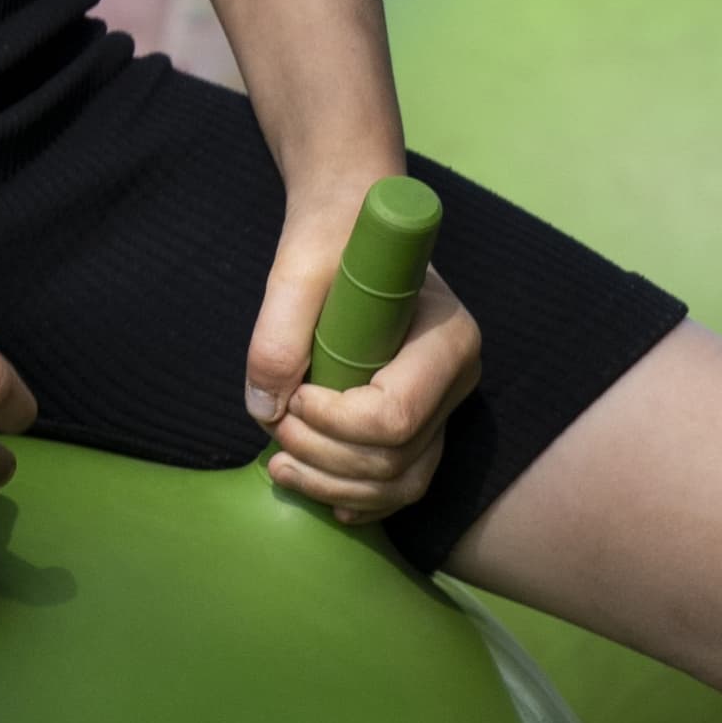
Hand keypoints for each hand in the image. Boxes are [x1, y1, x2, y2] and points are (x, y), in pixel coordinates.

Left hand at [241, 167, 482, 524]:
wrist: (349, 225)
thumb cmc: (331, 236)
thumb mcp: (297, 270)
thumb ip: (277, 336)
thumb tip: (265, 413)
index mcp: (447, 336)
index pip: (396, 415)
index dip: (336, 423)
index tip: (294, 398)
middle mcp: (456, 377)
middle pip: (398, 457)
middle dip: (327, 458)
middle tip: (275, 427)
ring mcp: (443, 404)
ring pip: (402, 481)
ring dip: (336, 486)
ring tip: (281, 467)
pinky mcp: (423, 422)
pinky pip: (401, 482)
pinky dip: (360, 497)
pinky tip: (322, 493)